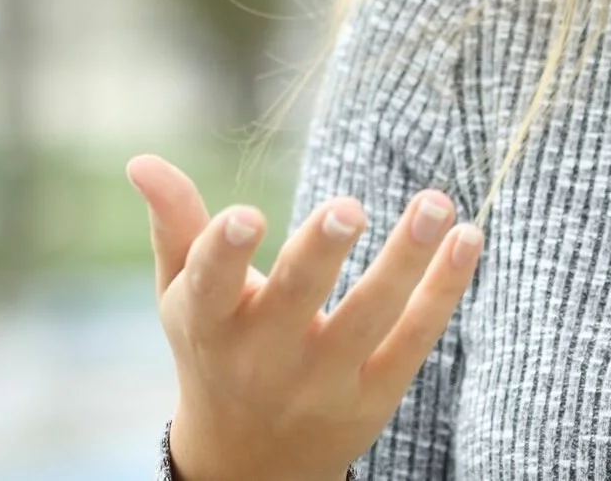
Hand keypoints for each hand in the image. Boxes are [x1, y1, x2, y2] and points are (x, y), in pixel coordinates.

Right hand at [127, 154, 483, 480]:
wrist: (252, 464)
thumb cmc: (214, 349)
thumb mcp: (183, 296)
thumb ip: (175, 224)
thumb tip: (141, 160)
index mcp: (209, 324)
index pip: (212, 286)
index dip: (226, 251)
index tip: (248, 215)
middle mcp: (264, 358)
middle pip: (295, 300)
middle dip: (320, 253)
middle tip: (350, 206)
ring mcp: (324, 380)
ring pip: (370, 316)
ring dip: (406, 260)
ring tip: (436, 202)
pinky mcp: (374, 394)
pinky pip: (414, 338)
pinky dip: (444, 290)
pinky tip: (469, 237)